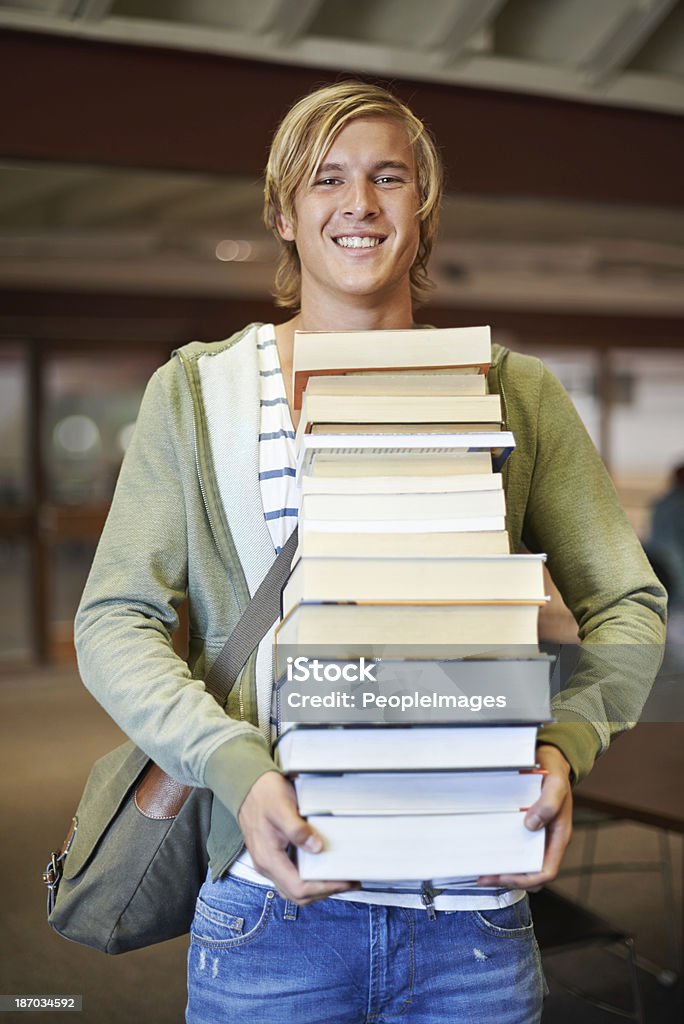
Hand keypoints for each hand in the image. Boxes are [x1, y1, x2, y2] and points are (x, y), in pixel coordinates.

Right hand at [237, 770, 358, 905]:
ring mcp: (268, 862)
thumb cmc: (263, 794)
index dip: (324, 888)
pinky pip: (291, 877)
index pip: (298, 888)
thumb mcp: (282, 807)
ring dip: (316, 888)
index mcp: (268, 858)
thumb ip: (297, 829)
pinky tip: (321, 868)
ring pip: (293, 889)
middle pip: (297, 895)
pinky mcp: (272, 855)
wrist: (247, 785)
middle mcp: (266, 865)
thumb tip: (316, 847)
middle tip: (347, 882)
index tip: (344, 881)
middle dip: (324, 892)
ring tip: (337, 878)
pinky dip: (308, 878)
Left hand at [477, 744, 572, 890]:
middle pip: (530, 873)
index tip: (504, 876)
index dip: (525, 880)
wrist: (551, 760)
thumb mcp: (556, 784)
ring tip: (479, 868)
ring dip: (502, 870)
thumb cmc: (555, 773)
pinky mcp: (525, 827)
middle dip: (508, 879)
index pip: (546, 872)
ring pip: (521, 864)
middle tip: (483, 876)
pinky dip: (501, 853)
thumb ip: (549, 802)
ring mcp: (536, 836)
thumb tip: (531, 824)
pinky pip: (515, 847)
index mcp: (558, 836)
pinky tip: (486, 849)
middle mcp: (547, 840)